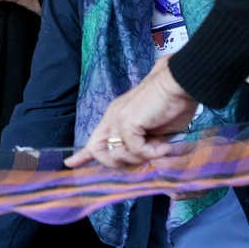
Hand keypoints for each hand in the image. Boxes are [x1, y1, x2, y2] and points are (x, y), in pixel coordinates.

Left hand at [65, 57, 197, 168]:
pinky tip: (164, 146)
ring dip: (140, 157)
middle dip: (118, 162)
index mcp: (116, 119)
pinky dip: (151, 152)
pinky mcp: (126, 121)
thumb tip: (141, 159)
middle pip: (98, 151)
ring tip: (159, 148)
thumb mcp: (155, 131)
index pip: (94, 140)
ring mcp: (117, 119)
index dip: (82, 155)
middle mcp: (112, 119)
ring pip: (117, 155)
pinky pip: (134, 149)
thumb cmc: (171, 106)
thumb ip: (143, 144)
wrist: (178, 84)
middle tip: (145, 156)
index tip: (70, 163)